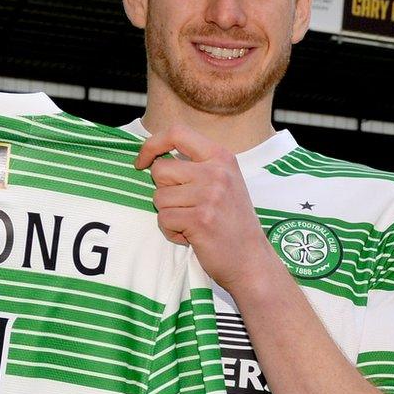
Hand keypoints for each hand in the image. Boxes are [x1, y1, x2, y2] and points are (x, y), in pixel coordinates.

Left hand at [135, 125, 278, 295]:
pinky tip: (192, 236)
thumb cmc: (232, 222)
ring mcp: (209, 195)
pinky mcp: (200, 219)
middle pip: (160, 170)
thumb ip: (197, 165)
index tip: (142, 161)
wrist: (251, 260)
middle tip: (185, 206)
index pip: (177, 132)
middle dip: (164, 191)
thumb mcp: (224, 182)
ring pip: (159, 197)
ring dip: (169, 214)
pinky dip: (171, 232)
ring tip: (192, 223)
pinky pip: (163, 219)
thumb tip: (154, 156)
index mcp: (221, 157)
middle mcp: (216, 172)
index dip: (152, 144)